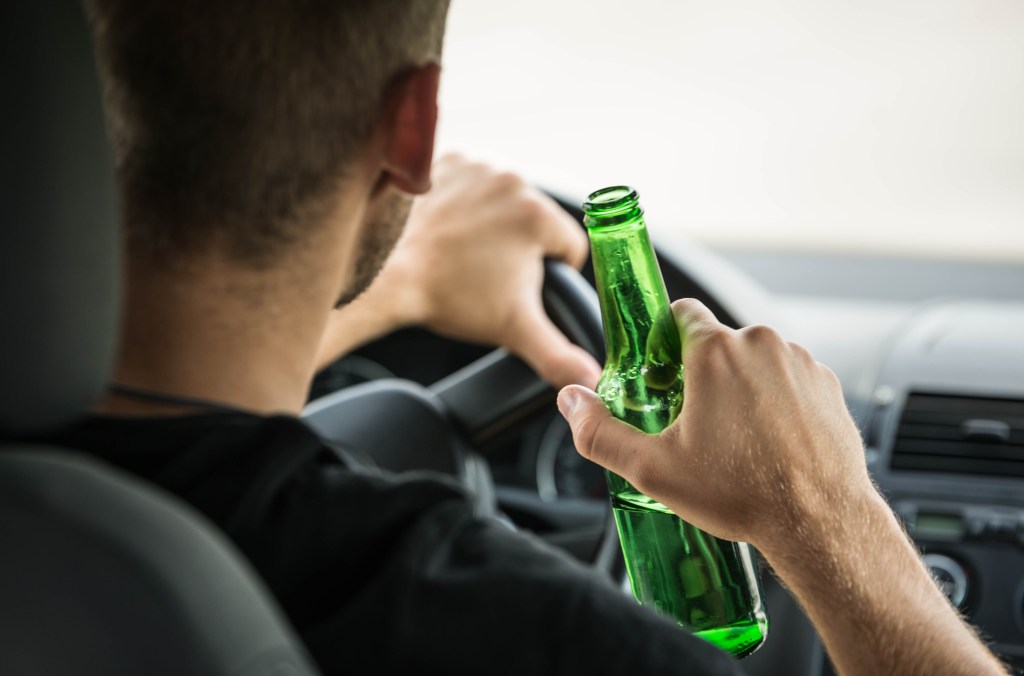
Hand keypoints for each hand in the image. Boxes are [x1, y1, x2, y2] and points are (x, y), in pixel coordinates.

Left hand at [374, 154, 600, 388]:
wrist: (386, 273)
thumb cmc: (448, 297)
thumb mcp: (513, 330)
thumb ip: (559, 356)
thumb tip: (590, 379)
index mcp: (537, 215)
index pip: (570, 247)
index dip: (551, 274)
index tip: (518, 285)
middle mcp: (512, 180)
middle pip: (536, 221)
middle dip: (520, 247)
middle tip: (488, 272)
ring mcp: (477, 166)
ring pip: (504, 200)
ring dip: (494, 223)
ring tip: (467, 251)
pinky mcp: (447, 160)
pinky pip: (473, 182)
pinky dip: (465, 201)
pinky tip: (449, 227)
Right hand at [556, 298, 871, 548]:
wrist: (819, 523)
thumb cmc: (742, 493)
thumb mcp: (652, 469)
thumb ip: (599, 431)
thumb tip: (571, 402)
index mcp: (714, 352)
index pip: (681, 312)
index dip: (664, 338)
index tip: (662, 370)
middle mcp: (760, 345)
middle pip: (718, 342)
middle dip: (703, 374)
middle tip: (696, 422)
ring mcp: (799, 363)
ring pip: (755, 361)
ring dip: (742, 387)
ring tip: (736, 439)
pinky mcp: (827, 384)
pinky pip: (789, 379)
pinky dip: (777, 401)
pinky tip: (770, 442)